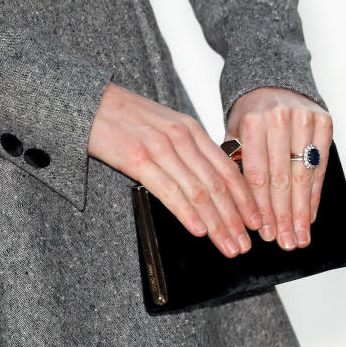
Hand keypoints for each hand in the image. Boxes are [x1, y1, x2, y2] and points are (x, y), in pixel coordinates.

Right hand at [88, 83, 262, 258]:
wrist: (89, 101)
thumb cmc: (125, 116)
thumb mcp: (165, 124)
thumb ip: (188, 148)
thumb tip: (209, 180)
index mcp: (191, 129)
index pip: (228, 169)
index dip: (246, 199)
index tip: (256, 221)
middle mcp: (181, 137)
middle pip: (218, 184)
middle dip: (236, 219)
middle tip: (246, 244)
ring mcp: (160, 147)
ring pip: (198, 192)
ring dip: (217, 224)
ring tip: (228, 245)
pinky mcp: (136, 158)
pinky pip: (169, 191)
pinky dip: (187, 214)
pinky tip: (199, 230)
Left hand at [224, 88, 332, 250]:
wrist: (273, 86)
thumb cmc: (250, 118)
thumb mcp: (234, 136)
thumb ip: (236, 166)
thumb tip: (236, 210)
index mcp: (254, 122)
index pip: (258, 174)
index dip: (261, 207)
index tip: (262, 232)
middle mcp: (281, 118)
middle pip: (282, 178)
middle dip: (283, 215)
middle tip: (284, 242)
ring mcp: (305, 119)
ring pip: (303, 175)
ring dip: (301, 211)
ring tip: (299, 237)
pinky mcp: (324, 122)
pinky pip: (321, 166)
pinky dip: (315, 194)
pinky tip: (309, 215)